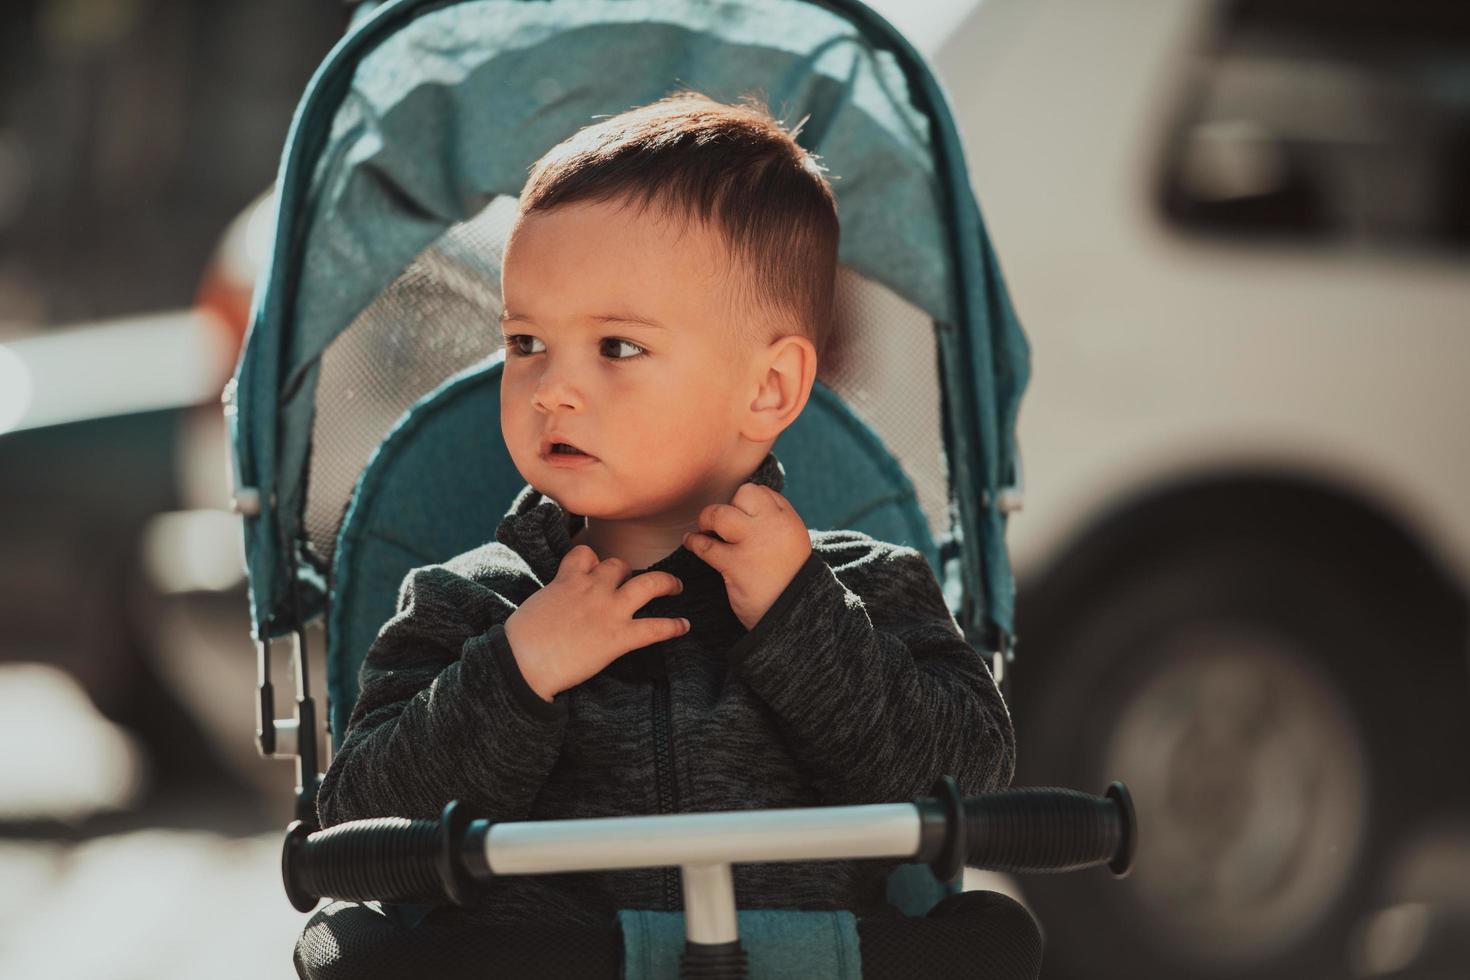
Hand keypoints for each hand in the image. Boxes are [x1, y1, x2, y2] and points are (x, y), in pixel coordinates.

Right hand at [504, 546, 687, 701]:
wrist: (523, 661)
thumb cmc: (521, 638)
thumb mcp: (537, 603)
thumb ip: (556, 595)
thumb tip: (559, 602)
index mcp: (568, 578)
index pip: (587, 554)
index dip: (594, 561)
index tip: (597, 568)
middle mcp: (593, 588)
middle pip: (619, 565)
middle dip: (627, 572)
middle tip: (634, 582)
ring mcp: (609, 610)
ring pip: (649, 584)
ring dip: (666, 584)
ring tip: (676, 587)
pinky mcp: (619, 637)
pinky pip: (655, 627)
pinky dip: (673, 626)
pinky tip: (684, 626)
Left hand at [683, 483, 811, 630]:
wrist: (791, 615)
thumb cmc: (787, 579)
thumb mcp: (792, 543)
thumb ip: (774, 522)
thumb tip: (743, 503)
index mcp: (788, 521)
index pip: (762, 492)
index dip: (746, 502)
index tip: (740, 516)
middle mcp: (773, 527)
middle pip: (743, 494)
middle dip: (728, 506)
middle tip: (722, 524)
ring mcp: (753, 544)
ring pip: (720, 515)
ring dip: (707, 520)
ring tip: (705, 530)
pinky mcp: (735, 565)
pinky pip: (706, 545)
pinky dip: (694, 542)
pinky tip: (692, 543)